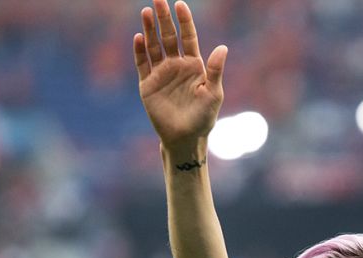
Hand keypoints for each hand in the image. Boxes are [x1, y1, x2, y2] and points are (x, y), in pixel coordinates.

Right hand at [134, 0, 227, 151]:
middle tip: (158, 0)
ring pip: (153, 47)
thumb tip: (223, 47)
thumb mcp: (213, 93)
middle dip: (163, 19)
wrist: (185, 138)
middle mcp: (176, 65)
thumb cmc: (203, 118)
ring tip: (146, 12)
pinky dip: (139, 51)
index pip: (188, 37)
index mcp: (194, 65)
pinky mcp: (147, 85)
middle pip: (169, 37)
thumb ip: (215, 70)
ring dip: (149, 30)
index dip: (184, 21)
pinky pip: (142, 64)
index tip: (180, 4)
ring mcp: (160, 74)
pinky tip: (139, 38)